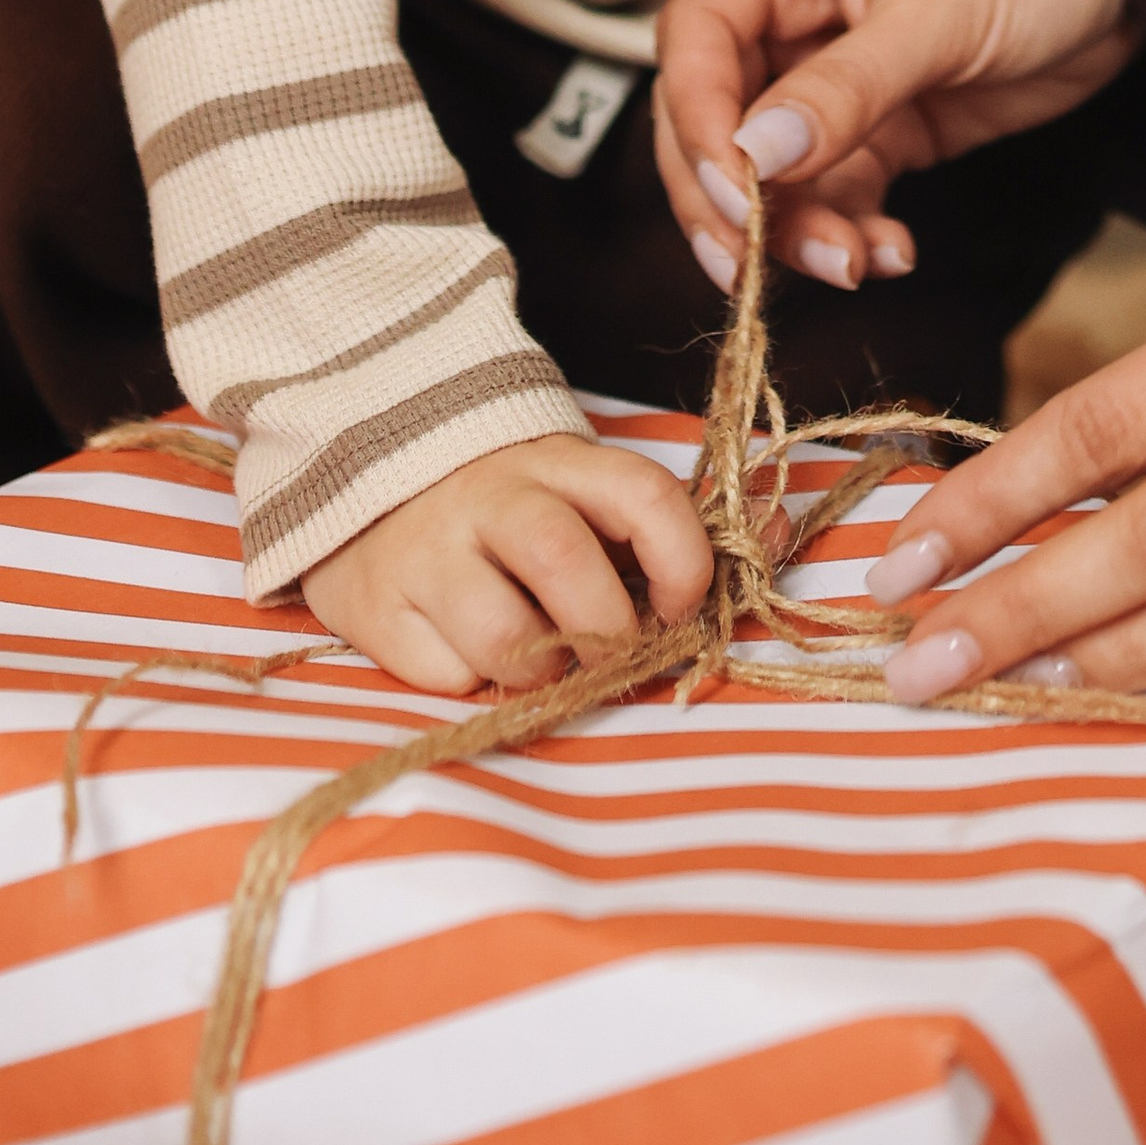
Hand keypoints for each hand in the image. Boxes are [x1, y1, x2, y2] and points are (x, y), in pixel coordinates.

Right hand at [300, 431, 711, 694]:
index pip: (643, 495)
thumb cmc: (508, 502)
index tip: (681, 607)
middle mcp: (493, 497)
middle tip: (609, 652)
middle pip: (569, 567)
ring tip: (540, 658)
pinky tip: (469, 653)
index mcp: (560, 462)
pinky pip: (443, 674)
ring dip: (541, 671)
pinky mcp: (375, 604)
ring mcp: (428, 550)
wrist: (368, 470)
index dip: (682, 561)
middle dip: (608, 635)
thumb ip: (673, 520)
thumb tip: (776, 530)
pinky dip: (470, 682)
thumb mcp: (586, 492)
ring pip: (506, 640)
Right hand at [653, 0, 1135, 290]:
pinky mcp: (873, 123)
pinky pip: (831, 193)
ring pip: (767, 170)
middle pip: (710, 115)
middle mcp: (783, 3)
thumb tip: (755, 156)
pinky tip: (890, 252)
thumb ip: (844, 87)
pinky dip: (849, 233)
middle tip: (752, 265)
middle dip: (728, 197)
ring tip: (852, 264)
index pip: (695, 35)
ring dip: (795, 230)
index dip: (697, 119)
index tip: (730, 193)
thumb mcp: (937, 9)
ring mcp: (825, 70)